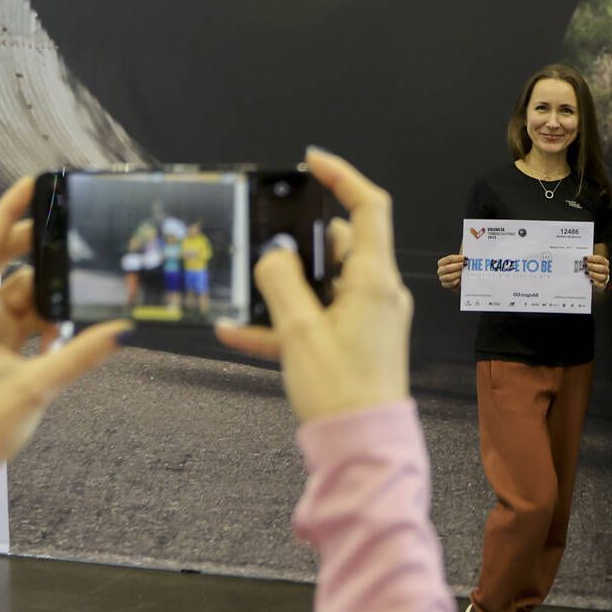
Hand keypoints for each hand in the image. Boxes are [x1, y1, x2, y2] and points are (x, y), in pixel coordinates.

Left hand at [0, 177, 127, 531]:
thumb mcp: (33, 389)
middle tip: (80, 236)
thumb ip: (79, 356)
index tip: (36, 183)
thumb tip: (122, 329)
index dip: (10, 211)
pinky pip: (30, 321)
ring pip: (25, 294)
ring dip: (54, 294)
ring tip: (90, 286)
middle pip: (9, 264)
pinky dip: (52, 321)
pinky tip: (76, 325)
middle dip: (43, 252)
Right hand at [216, 151, 409, 421]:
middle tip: (264, 234)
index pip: (369, 208)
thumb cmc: (340, 391)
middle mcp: (377, 293)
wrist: (361, 451)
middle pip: (340, 245)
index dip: (343, 177)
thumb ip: (280, 283)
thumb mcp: (299, 332)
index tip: (311, 161)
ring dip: (284, 286)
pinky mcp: (354, 344)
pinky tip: (234, 333)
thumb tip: (271, 253)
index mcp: (374, 280)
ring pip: (322, 284)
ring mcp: (368, 319)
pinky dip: (281, 323)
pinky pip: (315, 321)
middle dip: (299, 240)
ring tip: (245, 288)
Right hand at [436, 252, 464, 289]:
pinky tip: (461, 279)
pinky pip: (451, 284)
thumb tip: (468, 246)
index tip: (466, 258)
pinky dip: (457, 282)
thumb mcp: (459, 262)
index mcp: (442, 262)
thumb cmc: (459, 268)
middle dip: (458, 266)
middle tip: (466, 265)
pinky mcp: (445, 285)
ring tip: (463, 273)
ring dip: (457, 274)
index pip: (449, 258)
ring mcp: (442, 278)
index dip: (458, 258)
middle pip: (448, 268)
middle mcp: (440, 270)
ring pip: (449, 277)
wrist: (459, 281)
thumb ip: (461, 256)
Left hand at [585, 252, 610, 290]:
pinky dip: (596, 283)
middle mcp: (605, 270)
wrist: (589, 280)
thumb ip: (586, 261)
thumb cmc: (589, 268)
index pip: (601, 259)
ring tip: (586, 273)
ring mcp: (605, 278)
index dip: (593, 258)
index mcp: (604, 262)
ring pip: (603, 277)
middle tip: (584, 265)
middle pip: (603, 268)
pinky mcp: (602, 285)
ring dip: (594, 274)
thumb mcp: (588, 263)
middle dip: (593, 266)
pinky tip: (590, 281)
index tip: (584, 258)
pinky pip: (601, 285)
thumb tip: (580, 259)